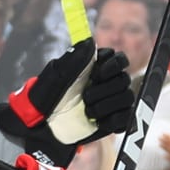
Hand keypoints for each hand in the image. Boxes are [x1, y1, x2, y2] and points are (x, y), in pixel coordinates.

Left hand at [0, 40, 136, 164]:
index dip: (114, 65)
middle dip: (105, 89)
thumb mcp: (56, 75)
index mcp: (94, 68)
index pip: (119, 59)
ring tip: (88, 111)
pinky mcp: (113, 122)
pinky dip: (114, 120)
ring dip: (107, 105)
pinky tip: (98, 122)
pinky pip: (127, 118)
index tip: (98, 74)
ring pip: (127, 98)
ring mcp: (111, 103)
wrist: (41, 128)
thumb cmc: (45, 98)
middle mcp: (106, 83)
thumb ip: (75, 58)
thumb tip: (91, 41)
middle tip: (86, 97)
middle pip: (124, 79)